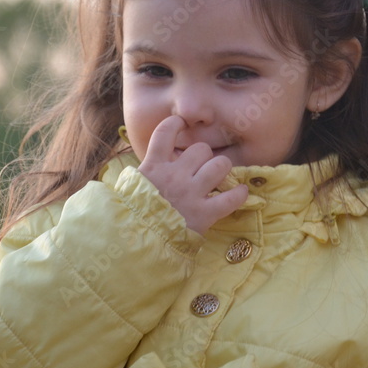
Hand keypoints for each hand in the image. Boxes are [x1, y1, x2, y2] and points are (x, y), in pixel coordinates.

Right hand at [137, 115, 247, 234]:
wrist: (134, 244)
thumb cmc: (129, 217)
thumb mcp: (128, 188)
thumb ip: (144, 173)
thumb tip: (151, 162)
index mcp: (153, 167)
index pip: (165, 132)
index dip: (175, 124)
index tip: (180, 123)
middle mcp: (175, 175)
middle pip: (201, 148)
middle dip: (204, 156)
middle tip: (200, 168)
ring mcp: (191, 193)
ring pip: (220, 165)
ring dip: (221, 170)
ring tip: (218, 178)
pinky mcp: (204, 214)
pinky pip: (231, 197)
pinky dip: (239, 194)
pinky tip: (239, 193)